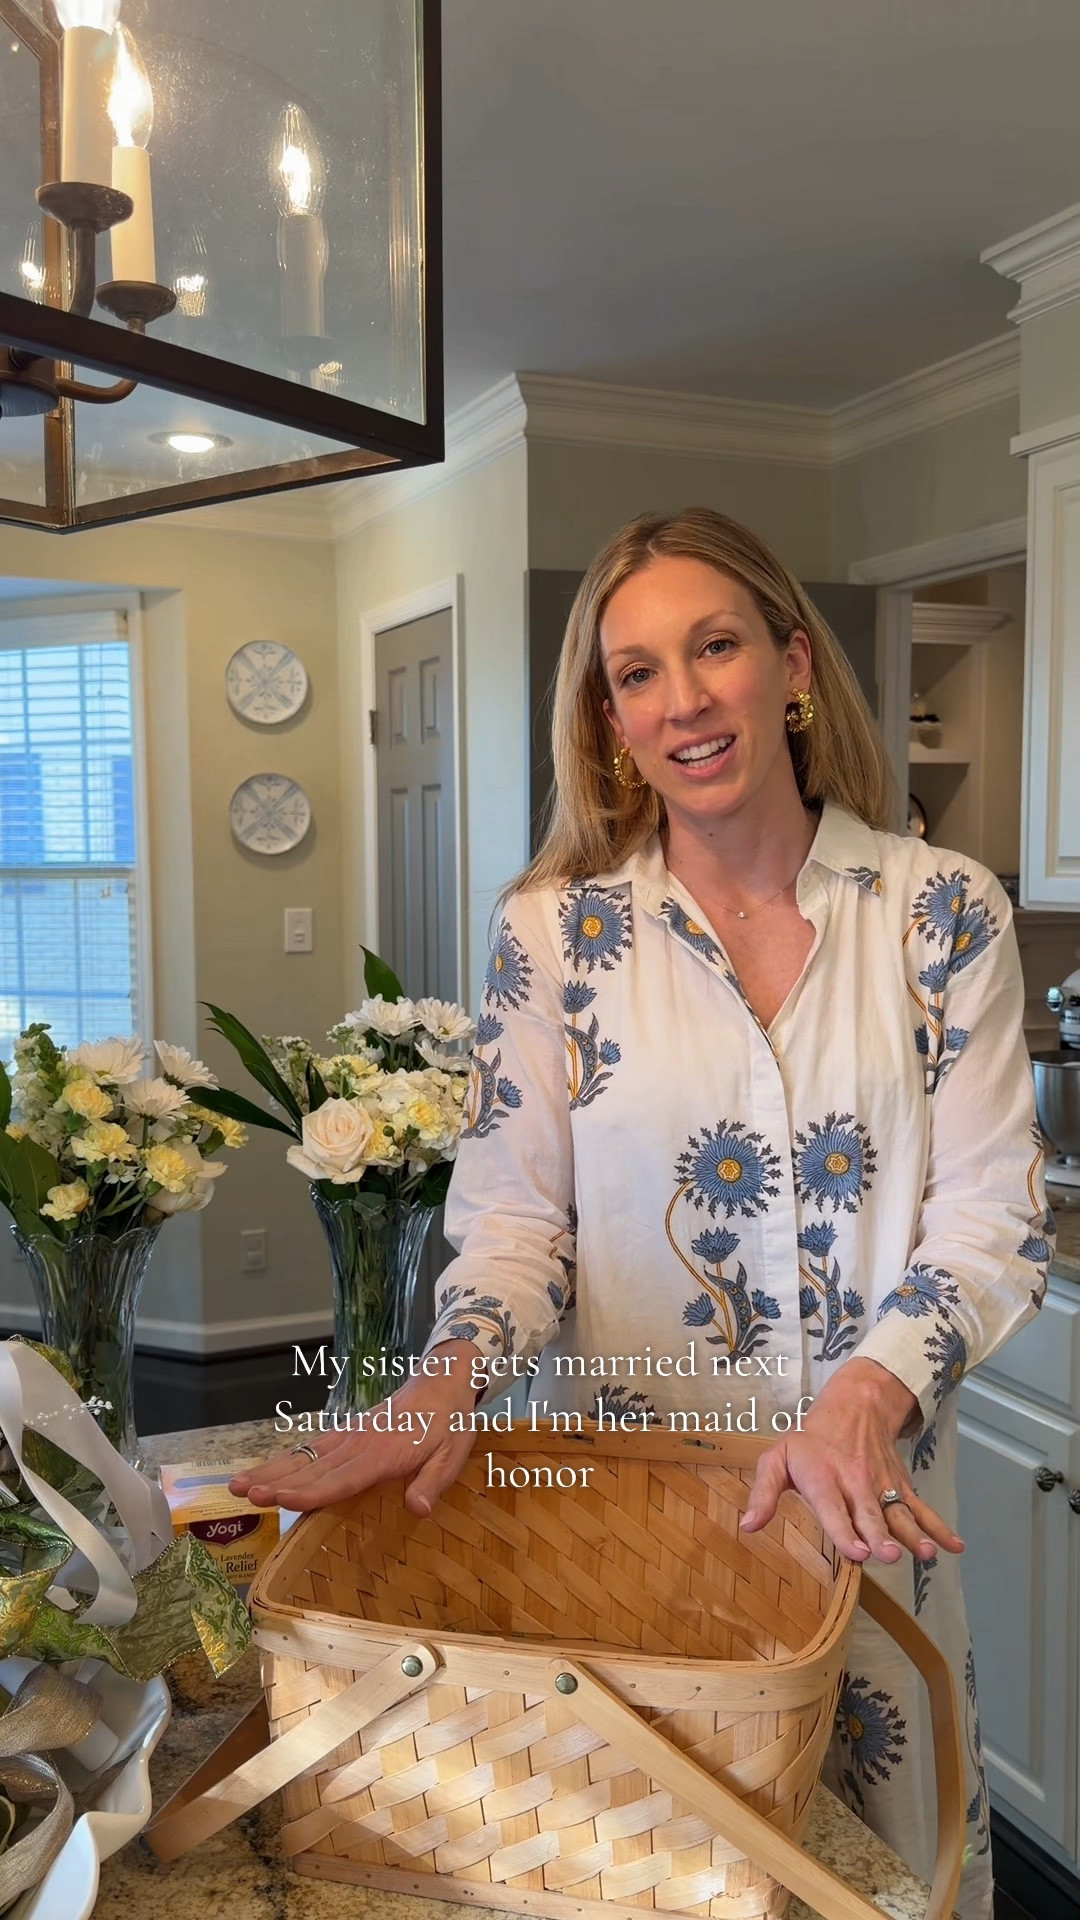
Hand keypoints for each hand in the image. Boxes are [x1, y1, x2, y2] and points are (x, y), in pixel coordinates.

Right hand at [228, 1340, 481, 1516]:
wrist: (442, 1381)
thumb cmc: (449, 1424)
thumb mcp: (453, 1454)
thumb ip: (434, 1481)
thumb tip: (419, 1509)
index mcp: (384, 1453)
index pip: (342, 1478)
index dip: (311, 1492)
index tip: (282, 1500)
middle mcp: (358, 1444)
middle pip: (313, 1469)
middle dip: (278, 1482)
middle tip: (245, 1494)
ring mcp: (348, 1437)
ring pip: (304, 1457)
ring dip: (271, 1470)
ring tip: (238, 1484)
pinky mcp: (345, 1433)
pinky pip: (310, 1448)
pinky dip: (284, 1459)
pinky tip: (263, 1471)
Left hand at [739, 1358, 963, 1565]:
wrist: (855, 1405)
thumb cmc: (810, 1441)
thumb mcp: (778, 1458)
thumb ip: (763, 1493)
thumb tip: (747, 1527)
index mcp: (822, 1478)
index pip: (833, 1509)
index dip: (845, 1531)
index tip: (857, 1552)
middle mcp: (855, 1483)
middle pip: (870, 1514)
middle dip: (880, 1537)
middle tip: (889, 1556)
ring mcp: (882, 1486)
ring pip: (899, 1513)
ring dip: (914, 1535)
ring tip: (925, 1555)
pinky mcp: (901, 1487)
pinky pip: (922, 1508)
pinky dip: (940, 1527)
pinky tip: (954, 1546)